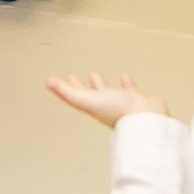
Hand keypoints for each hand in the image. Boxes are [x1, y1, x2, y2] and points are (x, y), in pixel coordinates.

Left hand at [46, 72, 167, 128]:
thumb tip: (48, 83)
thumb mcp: (88, 99)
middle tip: (76, 77)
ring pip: (108, 93)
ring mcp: (119, 104)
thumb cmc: (118, 112)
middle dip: (83, 86)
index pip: (75, 96)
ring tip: (96, 75)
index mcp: (92, 106)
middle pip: (90, 95)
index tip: (60, 79)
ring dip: (101, 84)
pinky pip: (128, 90)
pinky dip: (125, 83)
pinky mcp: (134, 101)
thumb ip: (68, 92)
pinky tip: (125, 78)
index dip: (66, 87)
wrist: (145, 118)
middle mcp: (104, 106)